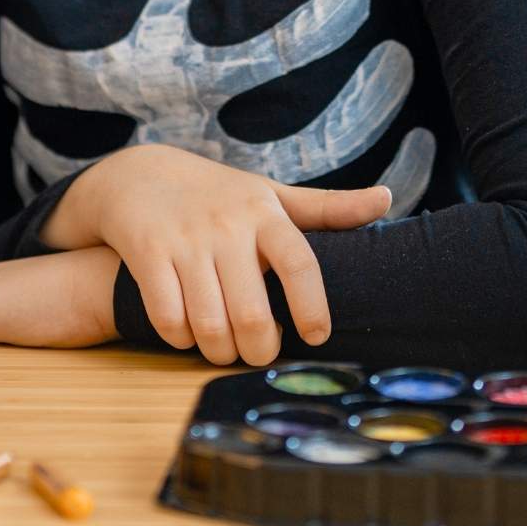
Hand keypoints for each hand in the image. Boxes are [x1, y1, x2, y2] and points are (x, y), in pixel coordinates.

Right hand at [40, 147, 390, 366]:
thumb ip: (327, 207)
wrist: (139, 174)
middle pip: (254, 315)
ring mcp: (184, 240)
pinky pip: (169, 320)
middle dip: (259, 351)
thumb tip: (387, 198)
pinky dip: (180, 338)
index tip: (316, 336)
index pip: (300, 263)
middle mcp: (226, 226)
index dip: (313, 308)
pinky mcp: (146, 253)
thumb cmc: (217, 194)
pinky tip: (186, 330)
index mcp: (263, 212)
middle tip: (259, 352)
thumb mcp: (270, 194)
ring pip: (211, 326)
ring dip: (219, 351)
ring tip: (224, 346)